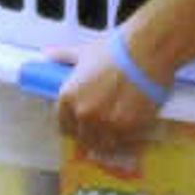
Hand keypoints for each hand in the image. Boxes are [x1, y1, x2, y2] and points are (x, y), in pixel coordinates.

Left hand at [53, 35, 164, 173]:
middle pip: (83, 138)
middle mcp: (83, 114)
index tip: (83, 125)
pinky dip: (125, 139)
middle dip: (91, 135)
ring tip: (117, 132)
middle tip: (103, 127)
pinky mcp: (127, 128)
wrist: (146, 51)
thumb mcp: (85, 52)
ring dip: (108, 140)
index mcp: (68, 97)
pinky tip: (130, 130)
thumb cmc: (115, 49)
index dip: (74, 126)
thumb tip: (49, 54)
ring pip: (103, 144)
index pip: (64, 126)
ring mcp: (104, 123)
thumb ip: (65, 56)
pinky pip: (123, 141)